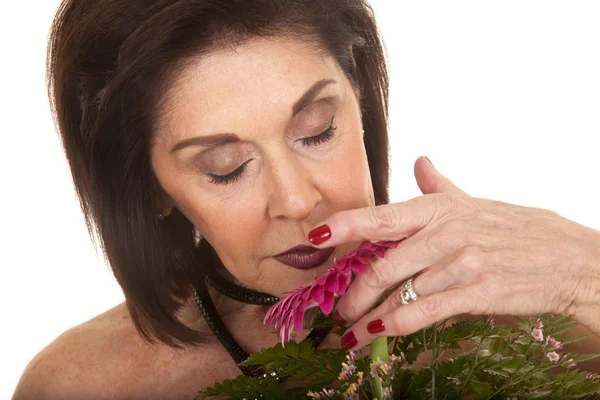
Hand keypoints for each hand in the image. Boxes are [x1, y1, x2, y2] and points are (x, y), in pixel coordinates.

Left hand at [307, 156, 599, 349]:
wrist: (569, 258)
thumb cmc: (517, 229)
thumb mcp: (475, 202)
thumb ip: (439, 186)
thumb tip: (420, 161)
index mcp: (439, 208)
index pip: (382, 215)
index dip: (345, 225)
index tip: (315, 235)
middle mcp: (445, 232)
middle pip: (382, 265)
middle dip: (352, 292)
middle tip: (338, 308)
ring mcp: (460, 263)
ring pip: (397, 293)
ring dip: (367, 316)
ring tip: (349, 331)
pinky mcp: (475, 292)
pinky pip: (422, 312)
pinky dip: (392, 326)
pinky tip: (374, 333)